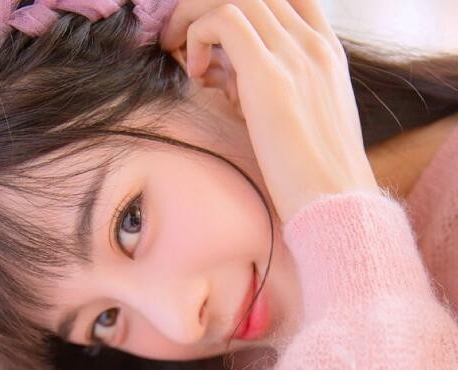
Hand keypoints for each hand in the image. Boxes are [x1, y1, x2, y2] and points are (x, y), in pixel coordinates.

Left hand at [160, 0, 379, 223]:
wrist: (336, 204)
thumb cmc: (318, 179)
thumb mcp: (304, 121)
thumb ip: (277, 91)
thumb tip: (232, 83)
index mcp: (327, 53)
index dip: (247, 7)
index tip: (216, 34)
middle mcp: (312, 44)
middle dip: (209, 7)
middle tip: (180, 37)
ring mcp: (294, 54)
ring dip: (195, 16)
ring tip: (178, 50)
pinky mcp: (269, 75)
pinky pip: (224, 20)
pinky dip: (199, 35)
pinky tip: (196, 73)